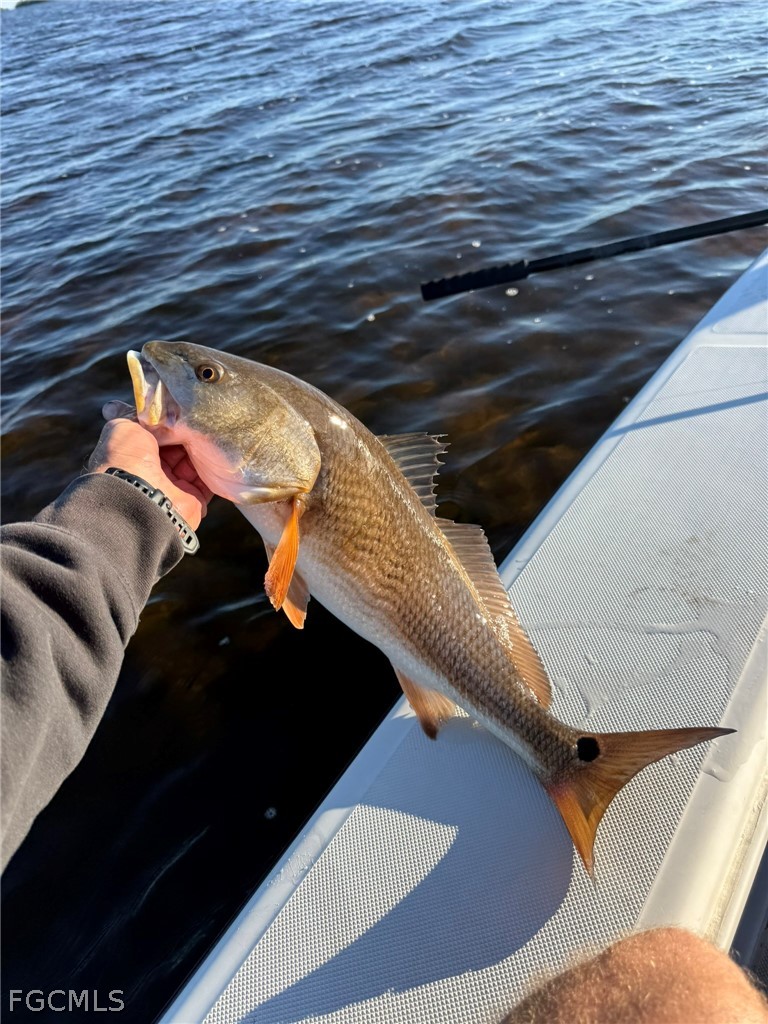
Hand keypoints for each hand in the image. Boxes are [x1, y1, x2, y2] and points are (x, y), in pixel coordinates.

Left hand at [88, 404, 212, 529]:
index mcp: (135, 455)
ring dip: (205, 447)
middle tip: (203, 416)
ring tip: (214, 429)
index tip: (182, 406)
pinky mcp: (195, 499)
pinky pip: (210, 480)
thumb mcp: (122, 427)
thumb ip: (131, 416)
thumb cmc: (127, 459)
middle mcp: (154, 472)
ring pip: (196, 461)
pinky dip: (216, 467)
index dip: (168, 420)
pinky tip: (222, 448)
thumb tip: (128, 408)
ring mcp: (175, 487)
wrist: (139, 498)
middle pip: (179, 446)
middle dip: (190, 432)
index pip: (157, 433)